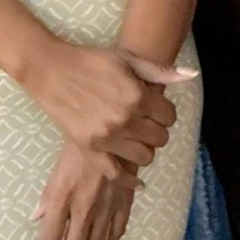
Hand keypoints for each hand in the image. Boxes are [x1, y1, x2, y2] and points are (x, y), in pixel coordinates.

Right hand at [19, 39, 194, 165]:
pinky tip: (135, 178)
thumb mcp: (126, 59)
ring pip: (144, 157)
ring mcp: (107, 138)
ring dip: (144, 149)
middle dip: (156, 130)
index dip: (165, 112)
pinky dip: (129, 179)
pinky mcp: (90, 150)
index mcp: (137, 95)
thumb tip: (189, 76)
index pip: (169, 116)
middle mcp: (125, 119)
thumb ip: (158, 70)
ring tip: (135, 139)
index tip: (156, 109)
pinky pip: (116, 174)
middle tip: (146, 123)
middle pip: (160, 138)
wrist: (50, 70)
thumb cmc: (89, 60)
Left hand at [27, 142, 139, 239]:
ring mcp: (106, 208)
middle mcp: (84, 209)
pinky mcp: (123, 203)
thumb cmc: (80, 146)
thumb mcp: (57, 169)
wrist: (114, 130)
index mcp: (63, 199)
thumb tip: (36, 218)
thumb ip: (48, 197)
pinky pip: (117, 232)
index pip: (49, 239)